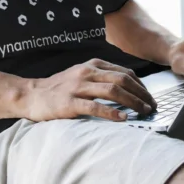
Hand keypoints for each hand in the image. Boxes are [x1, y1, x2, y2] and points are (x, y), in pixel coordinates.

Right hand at [23, 59, 156, 122]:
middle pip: (122, 80)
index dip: (141, 86)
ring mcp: (78, 86)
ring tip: (143, 112)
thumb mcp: (82, 76)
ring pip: (112, 91)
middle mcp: (87, 72)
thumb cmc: (59, 88)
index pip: (124, 72)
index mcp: (92, 65)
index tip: (150, 97)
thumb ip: (102, 79)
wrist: (31, 95)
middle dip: (141, 94)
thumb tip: (128, 91)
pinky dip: (111, 112)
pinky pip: (95, 106)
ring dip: (132, 102)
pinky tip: (123, 118)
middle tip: (152, 107)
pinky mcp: (69, 102)